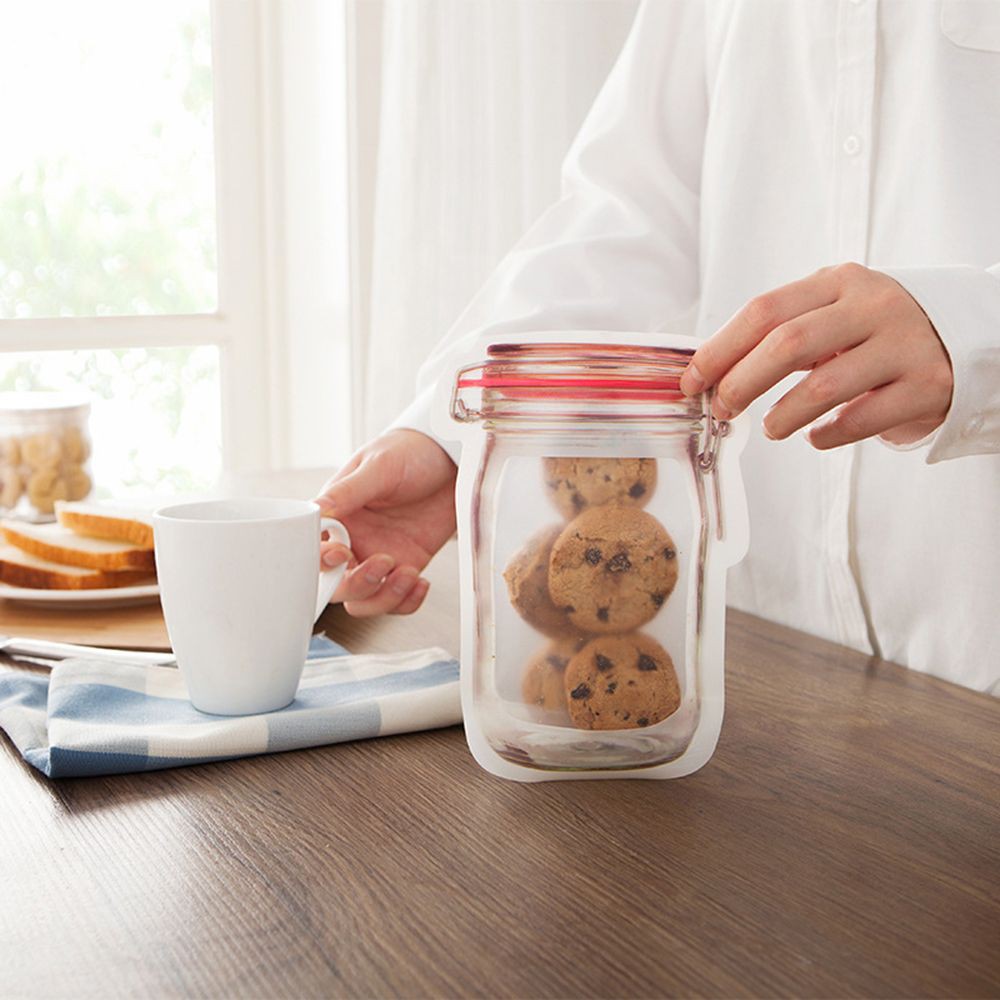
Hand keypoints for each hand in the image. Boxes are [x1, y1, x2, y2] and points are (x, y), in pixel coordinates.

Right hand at [314, 429, 456, 615]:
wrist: (454, 458)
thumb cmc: (410, 452)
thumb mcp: (380, 466)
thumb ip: (349, 491)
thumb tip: (317, 509)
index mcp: (338, 516)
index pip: (314, 550)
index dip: (322, 561)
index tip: (342, 554)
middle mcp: (354, 541)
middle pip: (337, 585)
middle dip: (358, 584)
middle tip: (384, 562)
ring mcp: (380, 556)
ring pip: (366, 599)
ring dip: (385, 597)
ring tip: (408, 574)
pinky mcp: (407, 565)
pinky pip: (397, 600)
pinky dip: (407, 601)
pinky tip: (421, 582)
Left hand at [679, 263, 953, 448]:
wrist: (966, 336)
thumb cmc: (875, 332)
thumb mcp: (833, 313)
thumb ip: (781, 332)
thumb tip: (710, 371)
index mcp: (838, 282)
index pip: (764, 310)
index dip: (720, 349)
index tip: (692, 381)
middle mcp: (873, 307)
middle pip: (788, 344)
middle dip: (742, 383)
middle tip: (723, 409)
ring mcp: (904, 345)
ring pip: (823, 386)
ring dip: (782, 416)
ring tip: (772, 428)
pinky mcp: (926, 386)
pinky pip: (860, 420)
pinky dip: (826, 435)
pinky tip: (816, 436)